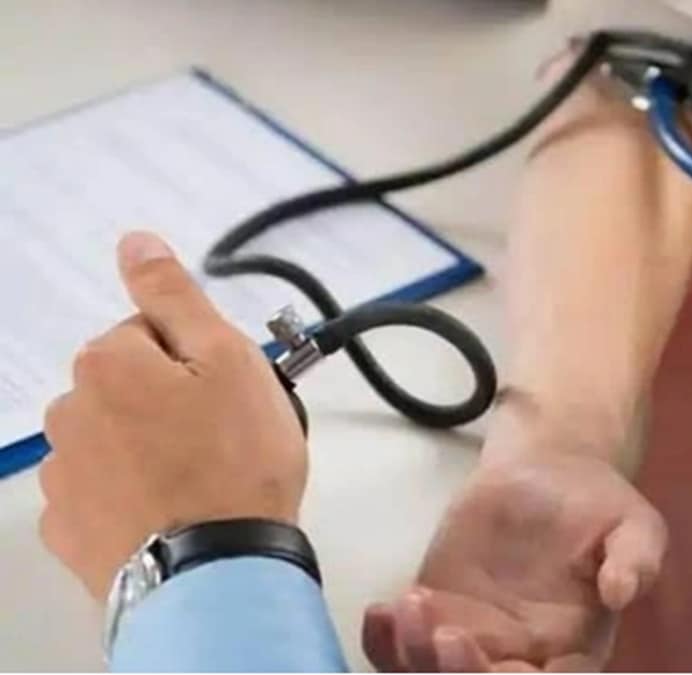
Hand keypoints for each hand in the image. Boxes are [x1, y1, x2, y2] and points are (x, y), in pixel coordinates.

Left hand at [38, 231, 307, 598]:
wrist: (216, 570)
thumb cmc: (235, 461)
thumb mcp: (227, 359)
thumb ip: (175, 296)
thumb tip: (135, 241)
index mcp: (107, 363)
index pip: (153, 335)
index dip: (199, 361)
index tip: (228, 395)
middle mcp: (68, 412)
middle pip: (129, 387)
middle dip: (169, 403)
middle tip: (224, 439)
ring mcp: (64, 477)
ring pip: (114, 440)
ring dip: (148, 450)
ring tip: (202, 483)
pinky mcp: (69, 531)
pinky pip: (102, 494)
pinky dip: (132, 498)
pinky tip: (172, 513)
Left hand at [361, 401, 665, 670]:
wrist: (547, 471)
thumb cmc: (596, 505)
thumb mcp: (633, 523)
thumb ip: (636, 558)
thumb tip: (621, 591)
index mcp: (573, 651)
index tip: (507, 665)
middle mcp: (519, 658)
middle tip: (448, 632)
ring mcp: (472, 640)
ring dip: (415, 658)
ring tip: (413, 602)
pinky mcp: (435, 615)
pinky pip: (399, 650)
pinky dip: (383, 644)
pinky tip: (382, 611)